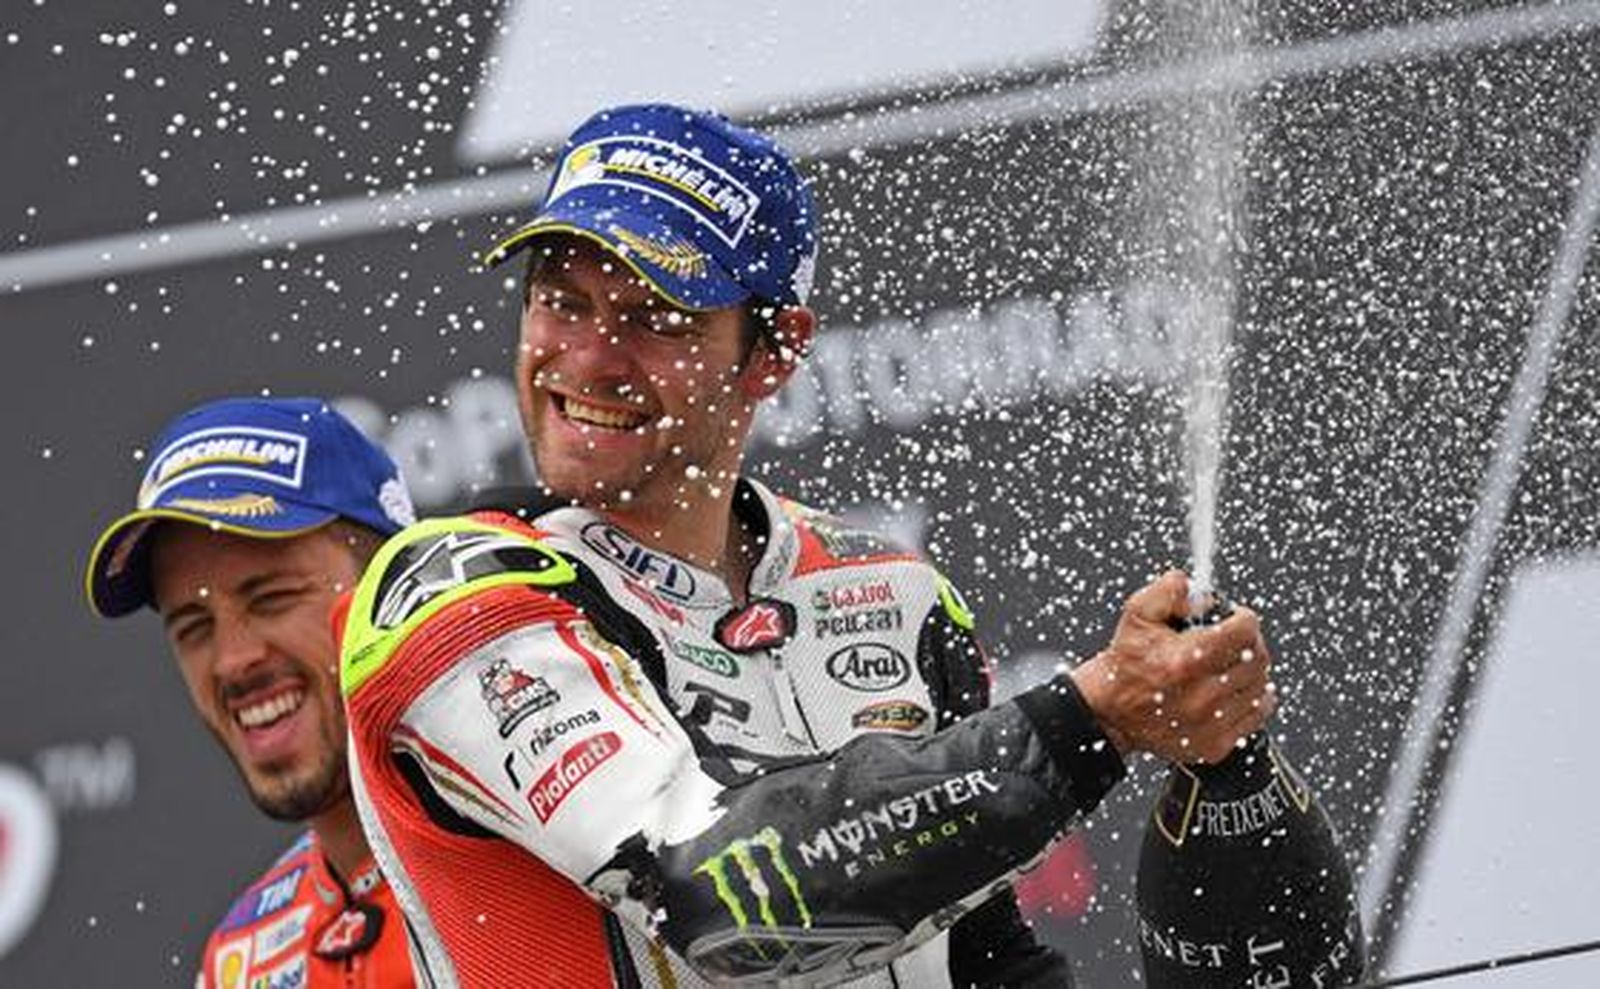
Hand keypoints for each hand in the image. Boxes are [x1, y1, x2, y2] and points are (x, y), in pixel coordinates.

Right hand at [1070, 570, 1275, 763]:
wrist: (1109, 712)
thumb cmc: (1125, 664)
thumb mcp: (1137, 614)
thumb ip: (1170, 591)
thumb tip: (1203, 596)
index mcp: (1185, 660)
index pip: (1245, 632)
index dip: (1244, 618)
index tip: (1237, 618)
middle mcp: (1201, 695)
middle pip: (1258, 659)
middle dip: (1251, 643)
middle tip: (1235, 639)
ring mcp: (1211, 723)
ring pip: (1261, 687)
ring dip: (1252, 671)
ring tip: (1231, 664)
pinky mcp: (1215, 744)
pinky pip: (1257, 716)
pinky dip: (1252, 699)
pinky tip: (1233, 690)